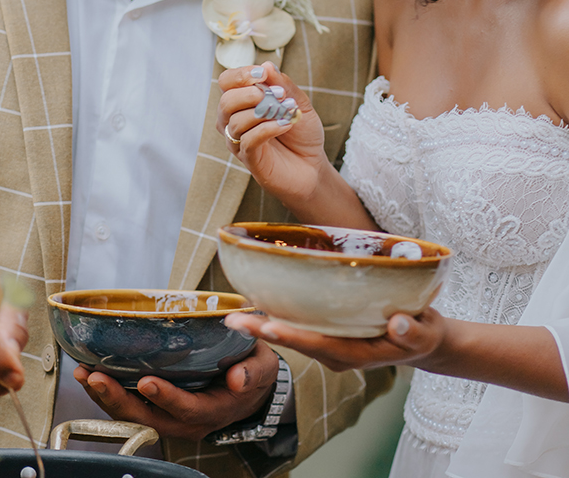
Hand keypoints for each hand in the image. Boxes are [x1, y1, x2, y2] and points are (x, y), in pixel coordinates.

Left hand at [73, 340, 278, 440]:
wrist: (248, 388)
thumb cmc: (254, 372)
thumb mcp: (263, 367)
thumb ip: (252, 371)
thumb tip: (237, 377)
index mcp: (214, 410)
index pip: (187, 409)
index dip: (166, 398)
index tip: (146, 381)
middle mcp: (187, 421)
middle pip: (149, 418)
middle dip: (120, 400)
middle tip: (97, 378)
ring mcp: (170, 418)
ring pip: (134, 416)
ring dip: (107, 399)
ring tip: (85, 375)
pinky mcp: (159, 410)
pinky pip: (130, 408)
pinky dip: (109, 395)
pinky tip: (91, 375)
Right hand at [217, 62, 328, 209]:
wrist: (313, 166)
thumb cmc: (302, 134)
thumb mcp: (299, 104)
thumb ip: (284, 85)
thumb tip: (266, 65)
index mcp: (242, 103)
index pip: (226, 82)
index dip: (240, 75)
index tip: (263, 73)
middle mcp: (234, 121)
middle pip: (225, 101)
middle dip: (249, 94)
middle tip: (276, 95)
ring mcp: (239, 141)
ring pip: (235, 122)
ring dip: (262, 112)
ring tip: (286, 112)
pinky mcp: (249, 159)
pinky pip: (248, 140)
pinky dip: (267, 129)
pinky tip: (285, 125)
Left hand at [224, 309, 446, 373]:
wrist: (421, 339)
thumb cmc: (422, 334)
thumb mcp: (423, 332)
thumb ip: (411, 330)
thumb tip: (398, 323)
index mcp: (355, 354)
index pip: (317, 344)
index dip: (291, 336)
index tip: (266, 328)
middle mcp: (336, 351)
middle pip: (295, 340)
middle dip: (263, 331)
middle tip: (232, 321)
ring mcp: (331, 343)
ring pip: (293, 333)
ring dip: (264, 323)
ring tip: (234, 313)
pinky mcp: (329, 331)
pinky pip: (299, 325)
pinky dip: (278, 314)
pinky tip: (257, 301)